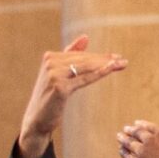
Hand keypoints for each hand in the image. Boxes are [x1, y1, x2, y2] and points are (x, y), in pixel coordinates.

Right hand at [16, 34, 129, 157]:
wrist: (36, 120)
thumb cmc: (49, 98)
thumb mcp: (58, 75)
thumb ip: (70, 55)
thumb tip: (85, 37)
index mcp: (50, 57)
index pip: (79, 55)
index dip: (97, 56)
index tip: (115, 57)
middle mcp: (50, 62)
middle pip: (83, 59)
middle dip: (104, 60)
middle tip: (122, 60)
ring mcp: (54, 74)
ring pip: (86, 67)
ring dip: (105, 65)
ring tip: (121, 64)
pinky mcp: (60, 87)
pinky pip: (84, 79)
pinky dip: (99, 73)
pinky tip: (111, 69)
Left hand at [116, 120, 158, 157]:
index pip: (149, 126)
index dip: (141, 125)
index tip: (136, 123)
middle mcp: (150, 140)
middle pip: (136, 133)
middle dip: (130, 130)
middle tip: (125, 129)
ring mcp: (142, 152)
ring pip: (129, 143)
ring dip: (123, 139)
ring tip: (119, 137)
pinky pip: (127, 156)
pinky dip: (123, 152)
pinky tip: (121, 151)